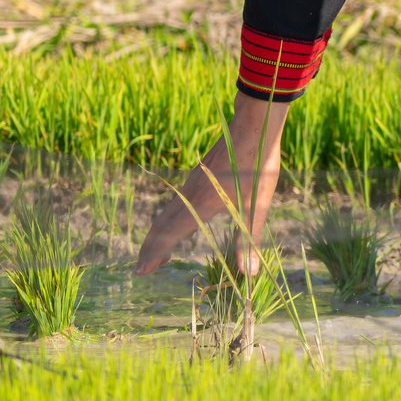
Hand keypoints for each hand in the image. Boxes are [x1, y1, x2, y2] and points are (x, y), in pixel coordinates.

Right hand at [135, 96, 290, 274]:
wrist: (253, 127)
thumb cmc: (258, 167)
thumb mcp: (259, 206)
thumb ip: (250, 241)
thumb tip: (248, 274)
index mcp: (201, 205)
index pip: (170, 235)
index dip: (155, 254)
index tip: (141, 271)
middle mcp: (190, 194)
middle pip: (161, 225)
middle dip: (150, 248)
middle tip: (142, 269)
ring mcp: (192, 183)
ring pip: (167, 213)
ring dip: (159, 235)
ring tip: (159, 254)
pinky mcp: (198, 175)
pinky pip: (176, 203)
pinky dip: (169, 220)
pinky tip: (178, 223)